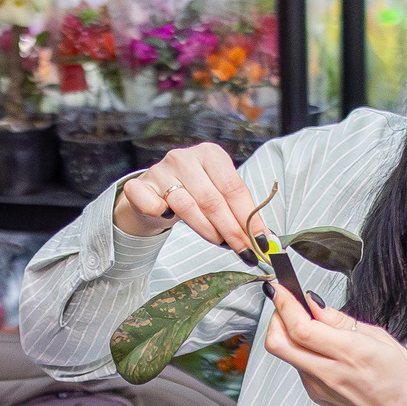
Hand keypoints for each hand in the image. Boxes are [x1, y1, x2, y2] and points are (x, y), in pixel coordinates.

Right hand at [113, 142, 270, 250]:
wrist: (153, 194)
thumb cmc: (193, 194)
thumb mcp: (218, 194)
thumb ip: (239, 211)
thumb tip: (267, 239)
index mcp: (210, 154)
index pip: (234, 188)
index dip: (249, 217)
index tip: (261, 240)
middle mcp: (184, 158)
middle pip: (212, 200)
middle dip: (232, 230)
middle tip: (245, 251)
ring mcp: (160, 171)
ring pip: (186, 206)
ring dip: (208, 231)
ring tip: (220, 243)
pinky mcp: (139, 186)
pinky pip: (153, 205)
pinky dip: (162, 216)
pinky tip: (169, 220)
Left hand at [261, 282, 406, 405]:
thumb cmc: (405, 383)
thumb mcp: (381, 339)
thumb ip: (340, 321)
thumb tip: (315, 304)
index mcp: (350, 353)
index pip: (300, 327)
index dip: (284, 304)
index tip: (280, 289)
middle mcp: (328, 373)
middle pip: (278, 342)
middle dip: (276, 317)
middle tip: (287, 304)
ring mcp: (318, 387)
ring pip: (285, 353)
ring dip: (287, 332)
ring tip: (307, 321)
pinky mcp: (316, 395)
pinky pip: (297, 365)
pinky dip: (299, 349)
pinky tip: (318, 345)